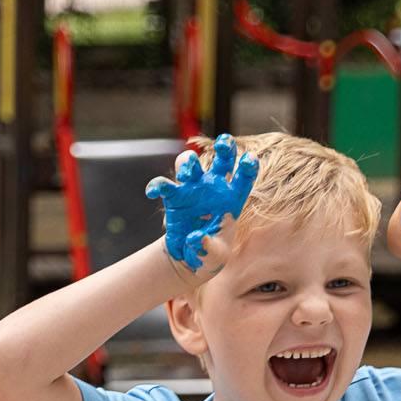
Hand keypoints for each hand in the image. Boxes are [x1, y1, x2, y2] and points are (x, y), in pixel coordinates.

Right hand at [147, 134, 258, 271]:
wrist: (189, 256)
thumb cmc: (210, 253)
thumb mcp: (215, 256)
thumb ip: (209, 247)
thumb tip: (196, 237)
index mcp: (232, 198)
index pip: (244, 177)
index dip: (248, 166)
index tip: (248, 160)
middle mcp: (214, 187)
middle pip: (222, 159)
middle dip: (224, 148)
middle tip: (222, 143)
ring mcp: (193, 189)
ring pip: (191, 164)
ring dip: (188, 163)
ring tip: (184, 175)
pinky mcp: (173, 197)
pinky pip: (164, 185)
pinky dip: (157, 185)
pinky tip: (152, 192)